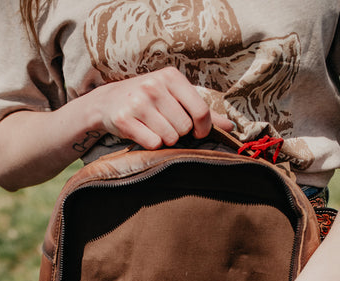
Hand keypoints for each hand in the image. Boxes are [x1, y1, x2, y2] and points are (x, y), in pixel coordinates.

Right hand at [92, 66, 233, 148]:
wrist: (108, 102)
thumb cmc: (149, 100)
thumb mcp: (175, 98)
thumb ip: (203, 112)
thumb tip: (231, 128)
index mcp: (171, 77)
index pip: (201, 111)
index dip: (203, 129)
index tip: (197, 132)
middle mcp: (155, 86)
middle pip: (184, 128)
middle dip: (179, 133)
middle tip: (166, 126)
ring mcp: (138, 102)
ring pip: (169, 138)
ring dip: (165, 140)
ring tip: (154, 128)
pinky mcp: (124, 119)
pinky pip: (153, 143)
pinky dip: (151, 145)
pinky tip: (143, 133)